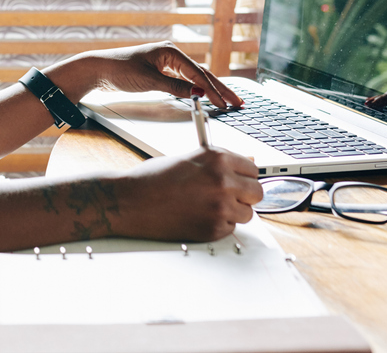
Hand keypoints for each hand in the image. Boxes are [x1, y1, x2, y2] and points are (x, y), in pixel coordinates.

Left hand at [47, 41, 244, 108]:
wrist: (98, 69)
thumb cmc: (119, 70)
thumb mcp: (149, 81)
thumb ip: (175, 87)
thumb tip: (199, 91)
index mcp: (170, 51)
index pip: (198, 73)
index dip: (213, 90)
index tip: (225, 103)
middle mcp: (171, 55)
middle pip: (202, 73)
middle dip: (221, 89)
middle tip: (238, 103)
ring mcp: (167, 63)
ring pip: (196, 77)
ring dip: (211, 90)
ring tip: (228, 101)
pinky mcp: (162, 72)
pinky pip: (186, 81)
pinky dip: (198, 89)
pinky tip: (207, 96)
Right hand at [117, 147, 262, 241]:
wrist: (130, 200)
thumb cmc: (153, 178)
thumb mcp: (189, 159)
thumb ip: (219, 162)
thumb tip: (248, 163)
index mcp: (217, 158)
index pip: (253, 169)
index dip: (244, 176)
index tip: (238, 180)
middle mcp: (222, 180)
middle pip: (257, 192)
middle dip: (244, 195)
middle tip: (228, 196)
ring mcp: (219, 206)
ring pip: (247, 213)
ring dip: (233, 212)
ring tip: (208, 206)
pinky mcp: (213, 228)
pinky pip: (231, 228)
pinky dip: (219, 225)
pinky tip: (198, 216)